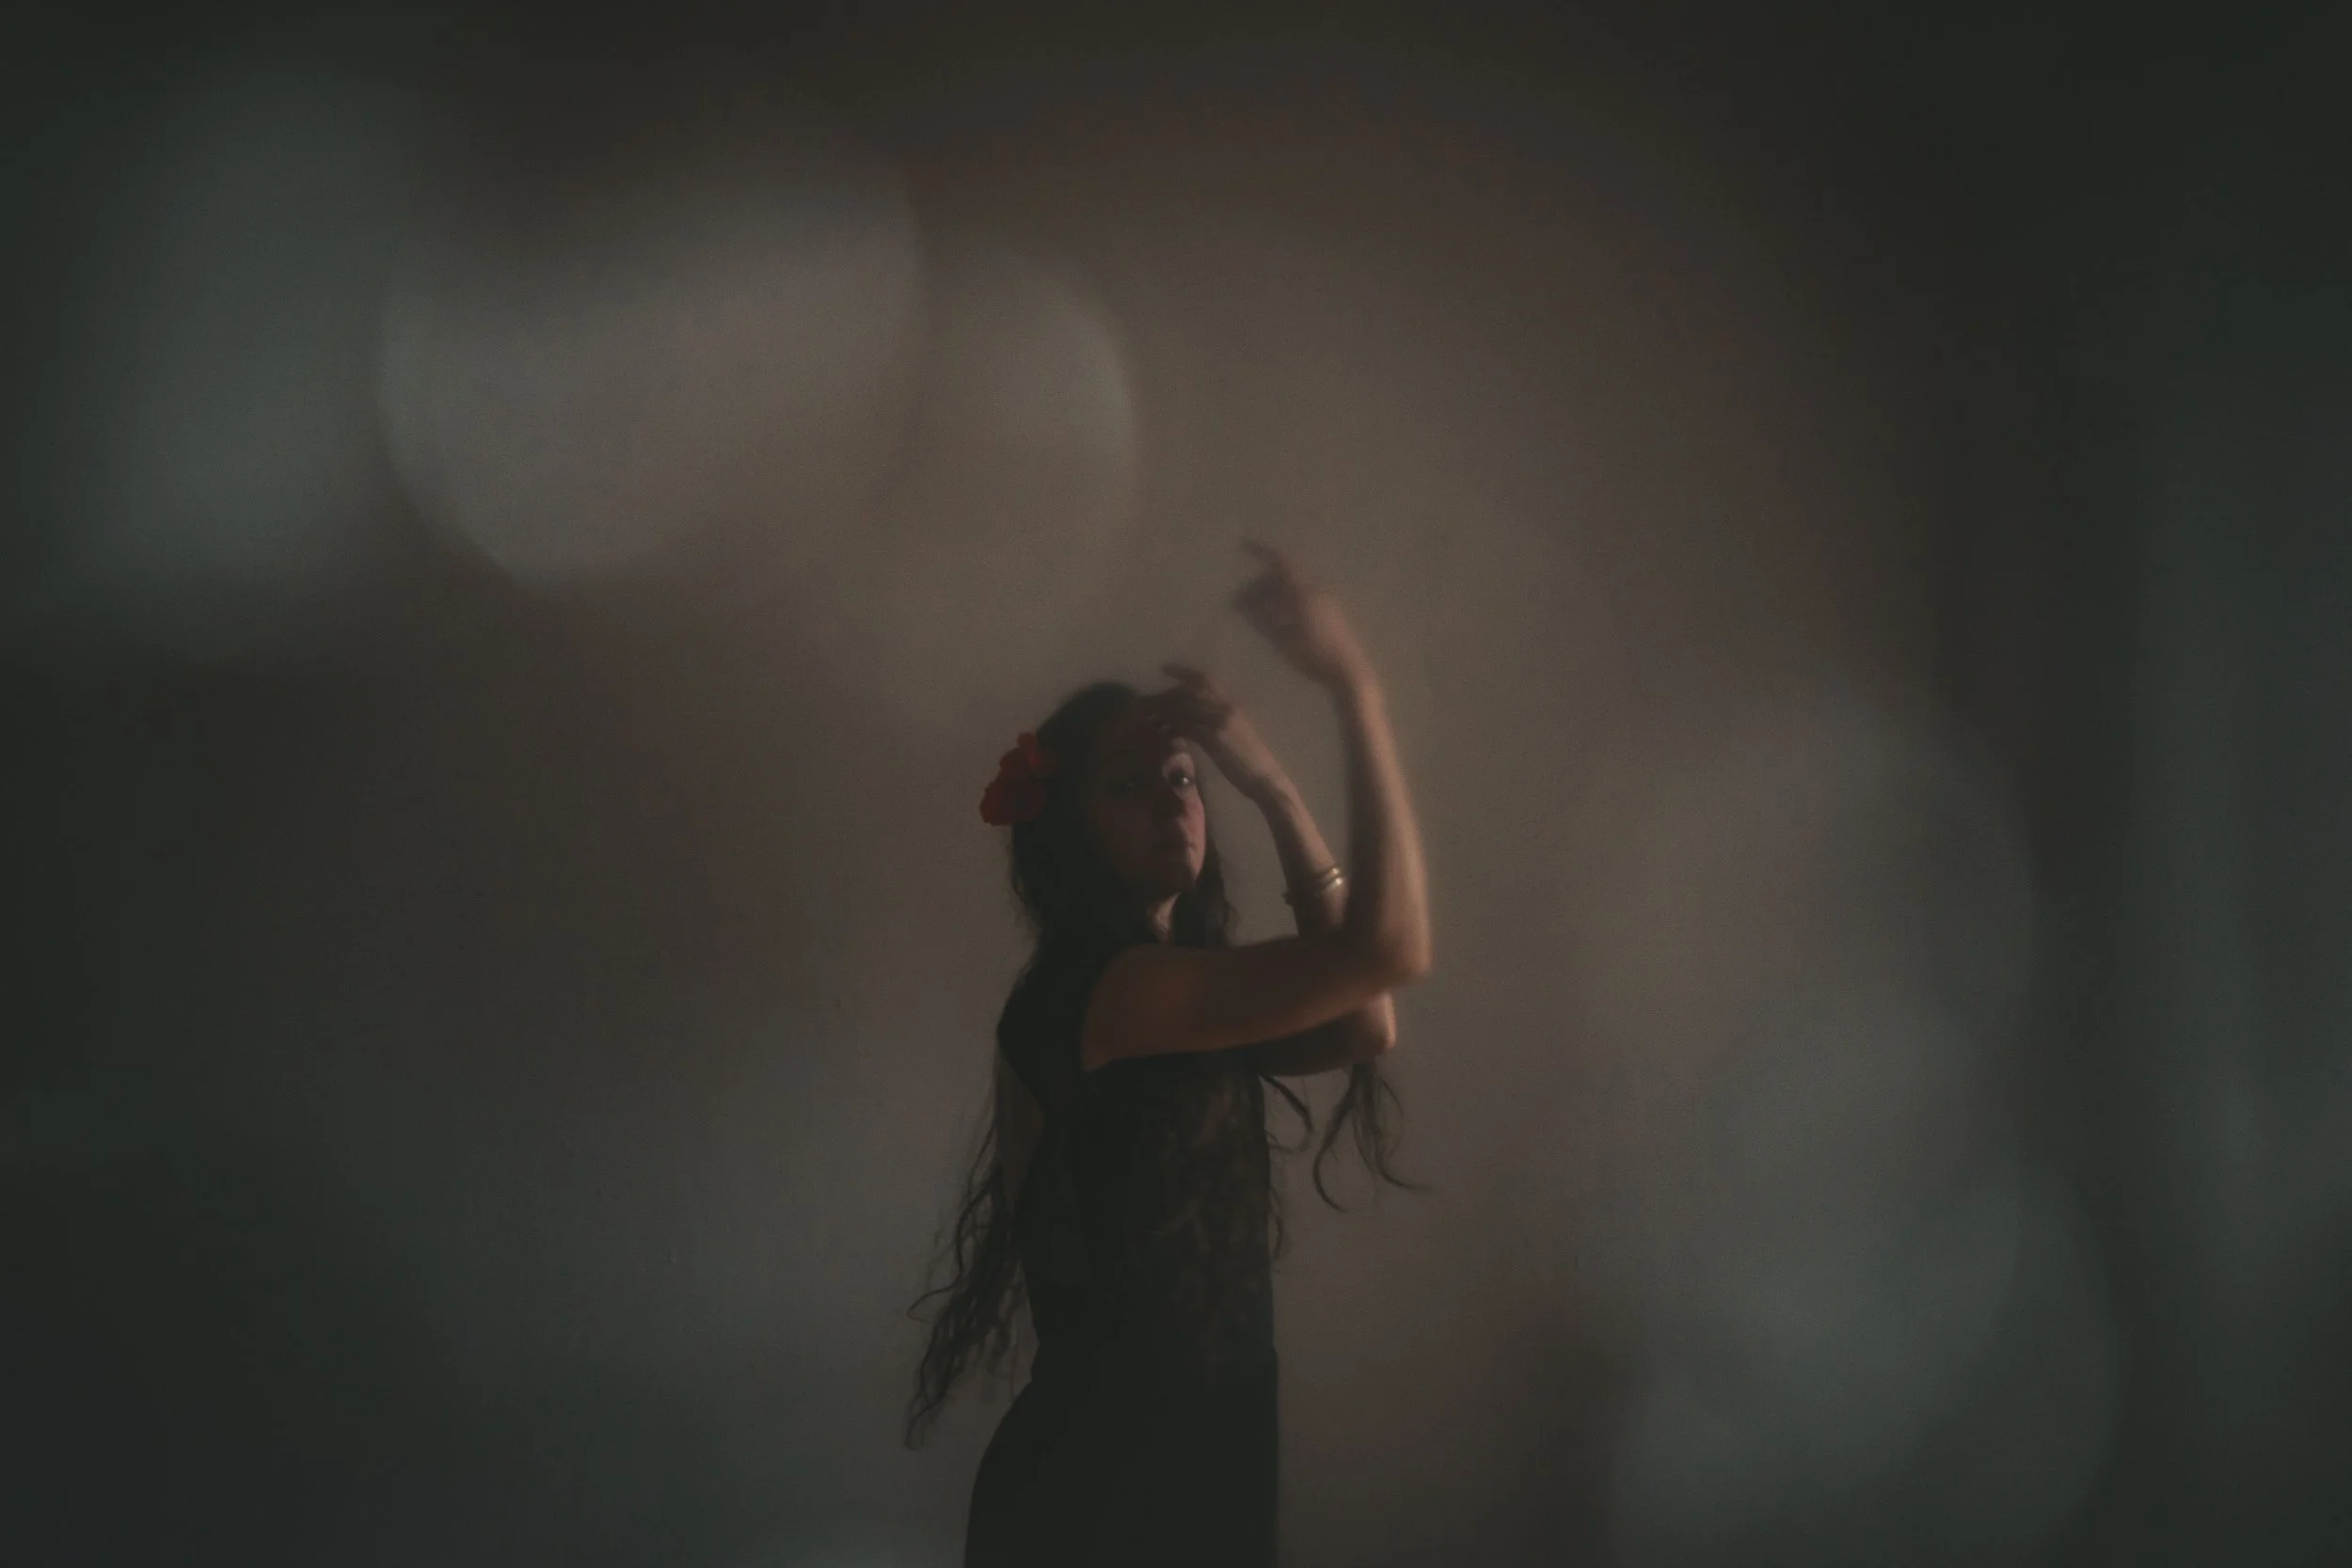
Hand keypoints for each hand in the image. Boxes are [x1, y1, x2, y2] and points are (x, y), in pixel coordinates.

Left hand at [1141, 663, 1289, 804]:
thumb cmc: (1251, 762)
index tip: (1165, 668)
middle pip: (1188, 691)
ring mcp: (1219, 721)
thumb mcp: (1235, 735)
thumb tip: (1195, 723)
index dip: (1184, 672)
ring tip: (1147, 718)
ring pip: (1183, 707)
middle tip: (1146, 702)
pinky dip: (1170, 728)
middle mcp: (1225, 708)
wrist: (1266, 779)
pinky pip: (1185, 726)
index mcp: (1232, 706)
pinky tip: (1160, 734)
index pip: (1206, 680)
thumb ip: (1218, 724)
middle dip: (1165, 694)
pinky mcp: (1214, 737)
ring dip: (1162, 711)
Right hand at [1230, 539, 1371, 691]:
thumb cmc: (1313, 656)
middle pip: (1281, 578)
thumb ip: (1259, 618)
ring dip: (1269, 596)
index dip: (1261, 551)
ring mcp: (1324, 601)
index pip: (1280, 562)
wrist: (1348, 672)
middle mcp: (1315, 591)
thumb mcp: (1280, 639)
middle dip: (1257, 586)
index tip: (1243, 544)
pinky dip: (1283, 603)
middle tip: (1237, 605)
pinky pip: (1300, 599)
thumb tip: (1239, 602)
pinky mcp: (1329, 613)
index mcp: (1304, 593)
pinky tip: (1273, 620)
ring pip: (1290, 589)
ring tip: (1252, 614)